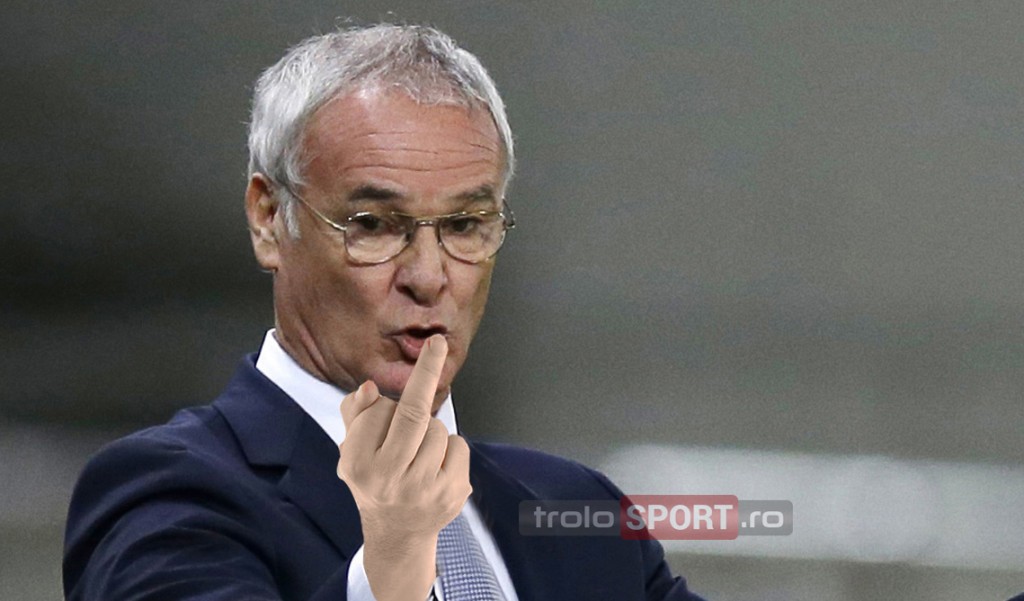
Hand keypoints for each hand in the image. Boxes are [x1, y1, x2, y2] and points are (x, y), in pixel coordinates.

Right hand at [337, 335, 471, 600]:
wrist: (396, 533)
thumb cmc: (374, 478)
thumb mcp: (353, 449)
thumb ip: (355, 414)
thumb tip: (368, 387)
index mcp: (359, 465)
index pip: (378, 412)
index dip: (383, 404)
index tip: (382, 396)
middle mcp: (389, 479)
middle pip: (414, 414)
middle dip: (428, 371)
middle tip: (436, 342)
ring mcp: (423, 489)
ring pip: (438, 429)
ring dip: (431, 429)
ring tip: (419, 451)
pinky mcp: (452, 494)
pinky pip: (459, 445)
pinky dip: (451, 447)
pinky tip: (436, 465)